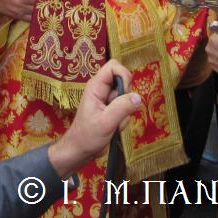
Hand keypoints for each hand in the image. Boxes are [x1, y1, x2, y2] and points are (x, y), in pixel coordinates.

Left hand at [47, 59, 140, 176]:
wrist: (80, 150)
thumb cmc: (86, 136)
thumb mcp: (106, 122)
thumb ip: (122, 108)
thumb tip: (138, 97)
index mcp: (96, 86)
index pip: (114, 66)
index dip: (123, 75)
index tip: (125, 92)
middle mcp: (102, 90)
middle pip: (123, 81)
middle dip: (126, 98)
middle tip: (118, 113)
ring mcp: (107, 100)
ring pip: (127, 97)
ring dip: (124, 113)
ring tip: (113, 124)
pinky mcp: (111, 109)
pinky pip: (126, 108)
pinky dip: (124, 119)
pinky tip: (114, 127)